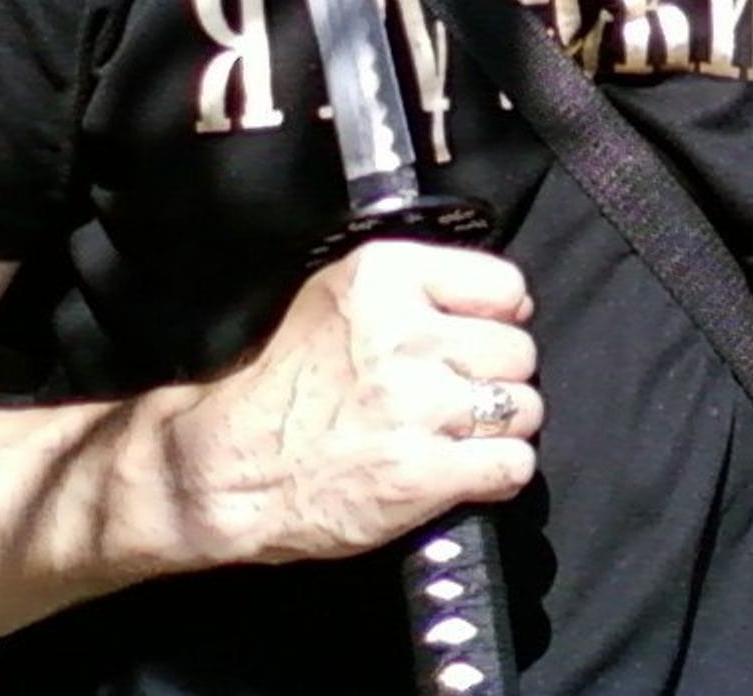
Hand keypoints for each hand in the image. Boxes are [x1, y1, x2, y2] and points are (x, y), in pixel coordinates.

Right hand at [163, 239, 542, 566]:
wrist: (228, 468)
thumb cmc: (283, 385)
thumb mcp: (335, 297)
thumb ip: (413, 288)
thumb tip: (507, 301)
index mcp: (386, 279)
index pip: (504, 286)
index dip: (499, 316)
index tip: (479, 336)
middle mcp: (408, 336)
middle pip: (517, 351)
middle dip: (497, 375)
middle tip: (460, 394)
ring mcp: (420, 406)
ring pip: (524, 408)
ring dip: (502, 426)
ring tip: (460, 433)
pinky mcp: (426, 474)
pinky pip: (512, 465)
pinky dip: (499, 471)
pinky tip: (466, 469)